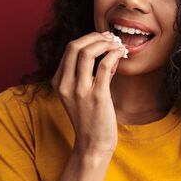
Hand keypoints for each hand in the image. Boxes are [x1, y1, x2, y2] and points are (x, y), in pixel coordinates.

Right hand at [51, 31, 125, 155]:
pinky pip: (105, 65)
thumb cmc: (90, 117)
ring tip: (117, 44)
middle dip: (95, 36)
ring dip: (105, 43)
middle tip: (110, 37)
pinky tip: (121, 54)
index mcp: (59, 82)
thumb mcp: (78, 94)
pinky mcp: (97, 96)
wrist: (93, 144)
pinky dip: (114, 54)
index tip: (102, 38)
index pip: (69, 49)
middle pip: (75, 46)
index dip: (88, 38)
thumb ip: (85, 73)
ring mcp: (80, 90)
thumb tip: (104, 51)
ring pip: (88, 52)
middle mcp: (66, 84)